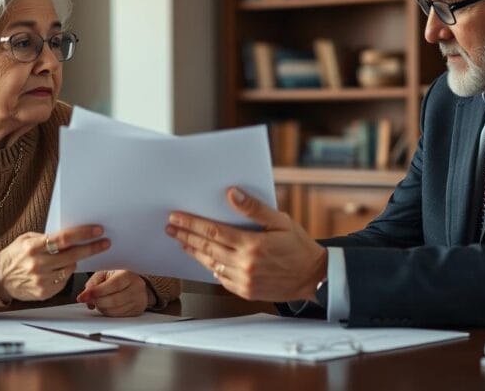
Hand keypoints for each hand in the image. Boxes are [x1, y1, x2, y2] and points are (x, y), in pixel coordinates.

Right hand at [0, 225, 109, 302]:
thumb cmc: (16, 255)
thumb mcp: (28, 239)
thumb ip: (48, 237)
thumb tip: (74, 234)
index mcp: (33, 247)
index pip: (64, 238)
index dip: (83, 234)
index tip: (98, 231)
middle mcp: (37, 264)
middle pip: (73, 255)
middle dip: (91, 248)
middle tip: (105, 243)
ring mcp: (41, 280)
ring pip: (70, 268)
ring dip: (74, 262)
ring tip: (69, 257)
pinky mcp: (43, 293)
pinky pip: (63, 281)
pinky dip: (64, 274)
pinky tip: (57, 270)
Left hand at [76, 270, 151, 316]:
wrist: (135, 282)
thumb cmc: (118, 276)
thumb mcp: (105, 273)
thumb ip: (94, 283)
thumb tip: (85, 296)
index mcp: (129, 274)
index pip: (114, 285)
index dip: (97, 292)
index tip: (83, 296)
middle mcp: (136, 288)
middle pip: (114, 300)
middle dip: (97, 302)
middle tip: (87, 300)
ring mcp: (138, 301)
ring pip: (115, 311)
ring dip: (101, 308)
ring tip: (97, 301)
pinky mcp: (136, 311)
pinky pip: (118, 316)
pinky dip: (108, 313)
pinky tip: (106, 306)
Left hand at [166, 188, 326, 301]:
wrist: (314, 277)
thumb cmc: (299, 246)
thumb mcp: (280, 221)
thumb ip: (254, 208)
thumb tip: (232, 193)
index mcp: (252, 245)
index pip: (213, 232)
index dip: (192, 224)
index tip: (176, 217)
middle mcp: (245, 265)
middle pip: (207, 248)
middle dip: (186, 235)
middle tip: (170, 227)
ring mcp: (244, 281)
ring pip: (210, 264)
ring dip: (194, 251)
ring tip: (181, 240)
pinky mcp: (245, 291)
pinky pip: (221, 278)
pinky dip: (210, 267)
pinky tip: (203, 258)